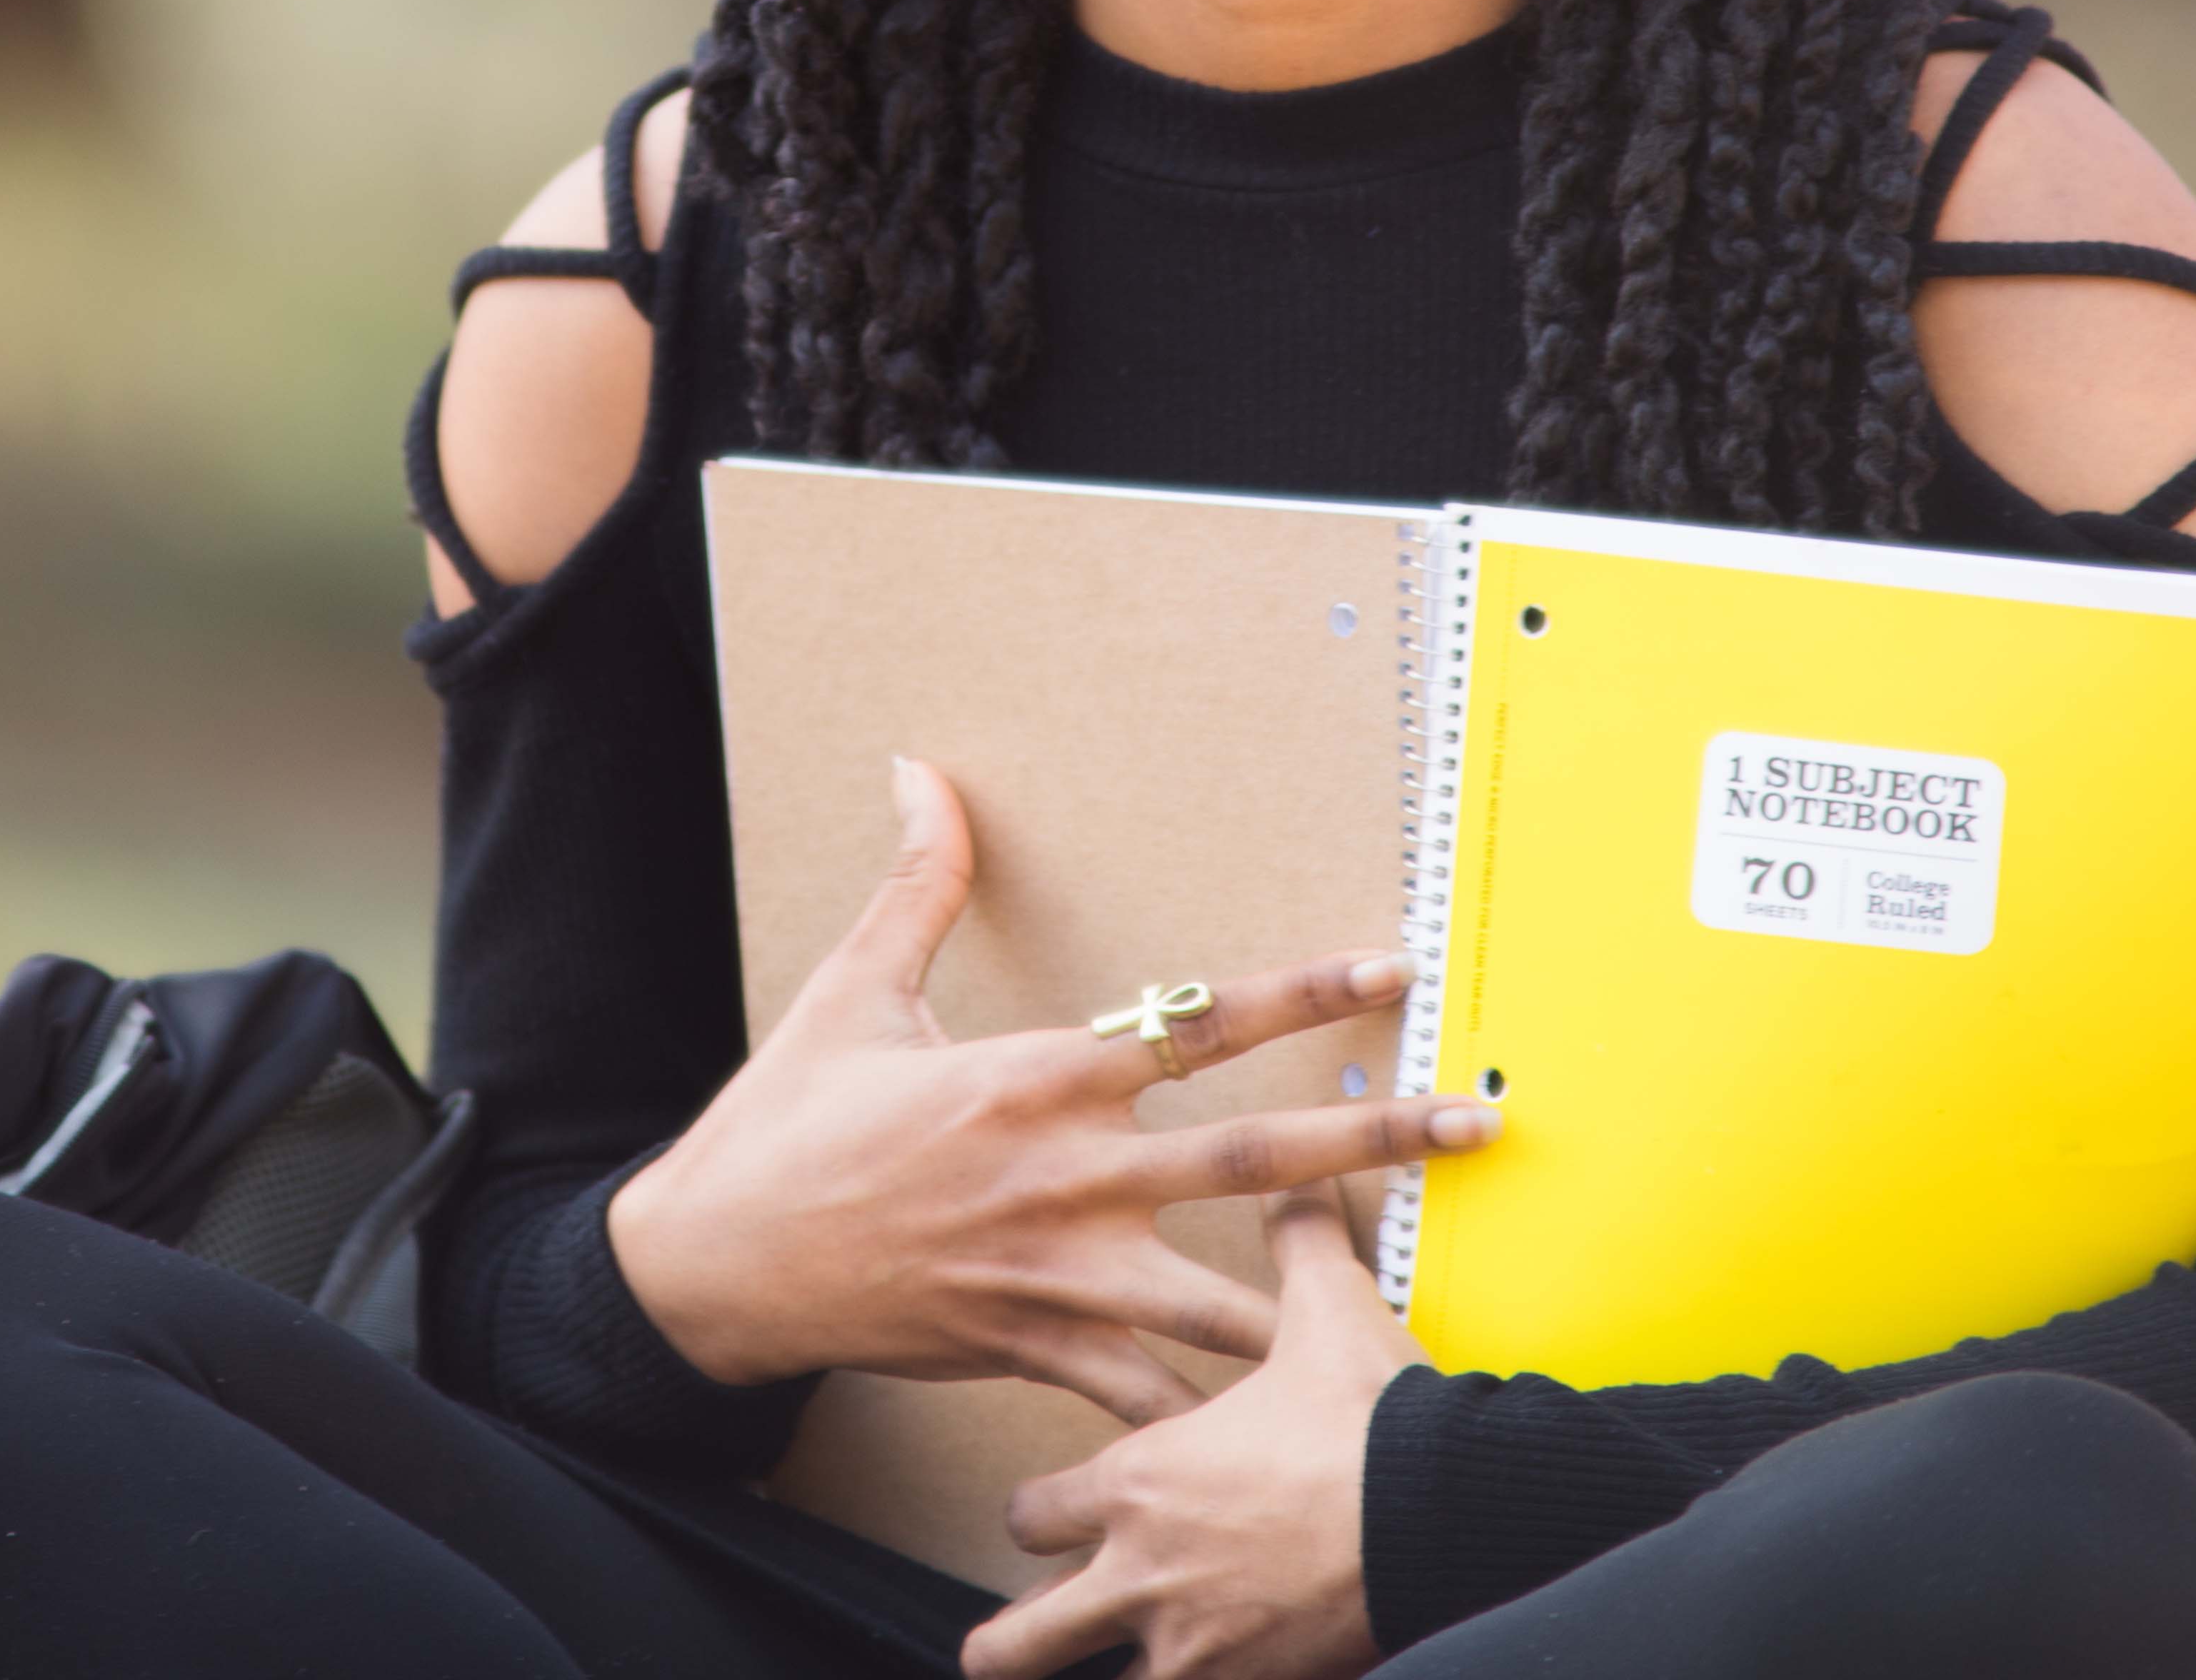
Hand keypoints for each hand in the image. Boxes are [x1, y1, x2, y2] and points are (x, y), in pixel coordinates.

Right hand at [606, 755, 1491, 1422]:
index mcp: (1034, 1077)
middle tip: (1476, 1124)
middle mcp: (1067, 1174)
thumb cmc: (787, 1124)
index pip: (1196, 1024)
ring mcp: (1059, 1272)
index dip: (1302, 994)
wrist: (719, 1266)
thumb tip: (923, 770)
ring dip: (1325, 1298)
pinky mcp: (1034, 1348)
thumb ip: (917, 884)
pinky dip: (1215, 1409)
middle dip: (1377, 1140)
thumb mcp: (852, 988)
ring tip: (1424, 1306)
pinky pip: (1147, 1392)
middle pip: (1256, 1155)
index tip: (1392, 970)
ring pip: (1228, 1295)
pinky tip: (1284, 1425)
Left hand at [961, 1186, 1423, 1679]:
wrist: (1448, 1504)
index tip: (1051, 1516)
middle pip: (1023, 1636)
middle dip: (1010, 1642)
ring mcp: (1195, 1646)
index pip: (1031, 1513)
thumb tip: (1297, 1187)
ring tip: (1095, 1678)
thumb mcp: (1326, 1311)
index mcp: (1140, 1482)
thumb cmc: (1374, 1415)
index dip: (1038, 1515)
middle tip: (1007, 1643)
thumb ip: (1296, 1242)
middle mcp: (1145, 1573)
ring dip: (1100, 1678)